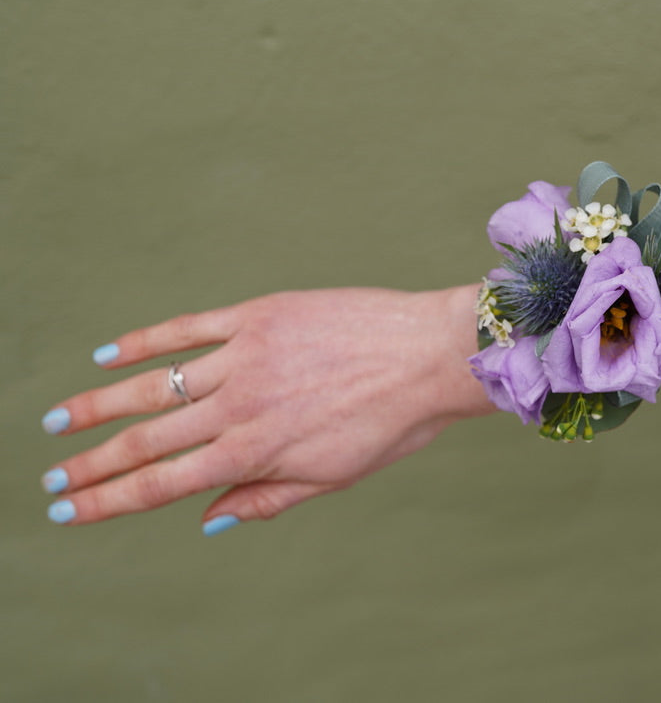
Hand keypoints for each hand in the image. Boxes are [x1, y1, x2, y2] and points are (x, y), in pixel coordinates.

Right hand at [40, 285, 492, 533]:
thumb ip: (266, 498)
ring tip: (57, 420)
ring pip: (153, 384)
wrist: (432, 355)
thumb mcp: (334, 476)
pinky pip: (187, 328)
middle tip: (51, 476)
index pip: (164, 484)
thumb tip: (207, 520)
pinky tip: (108, 354)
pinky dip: (143, 342)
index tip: (70, 509)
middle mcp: (241, 407)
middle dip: (91, 462)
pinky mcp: (259, 316)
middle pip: (146, 440)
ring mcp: (246, 357)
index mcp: (258, 452)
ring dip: (97, 405)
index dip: (109, 501)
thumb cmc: (393, 423)